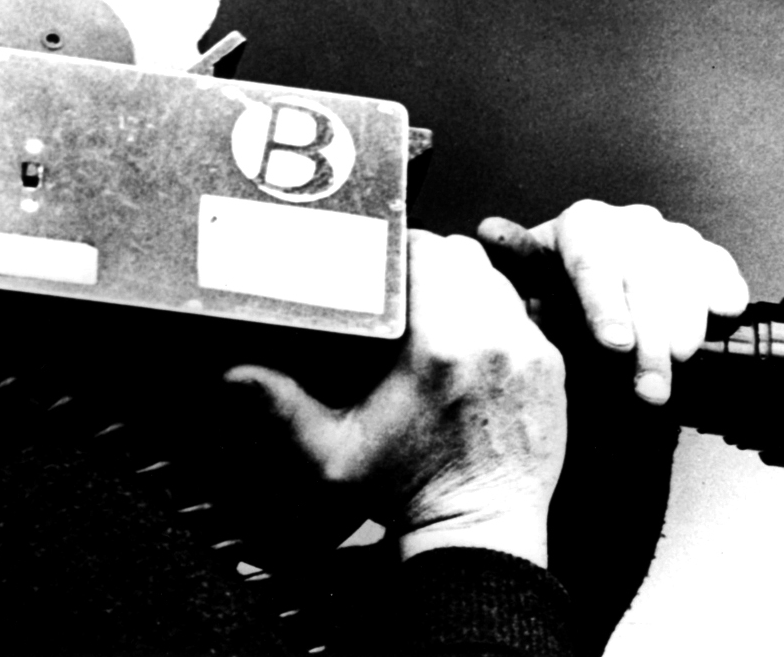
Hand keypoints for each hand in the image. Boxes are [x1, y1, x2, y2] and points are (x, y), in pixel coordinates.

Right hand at [226, 230, 565, 567]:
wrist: (476, 531)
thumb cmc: (407, 492)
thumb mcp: (329, 451)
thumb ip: (281, 405)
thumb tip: (233, 373)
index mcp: (435, 346)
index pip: (424, 252)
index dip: (398, 251)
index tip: (381, 268)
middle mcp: (489, 337)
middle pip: (461, 255)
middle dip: (429, 261)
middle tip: (402, 286)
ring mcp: (527, 350)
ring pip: (494, 277)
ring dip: (464, 282)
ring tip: (435, 309)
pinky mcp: (550, 366)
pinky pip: (521, 311)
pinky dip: (495, 312)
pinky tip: (469, 338)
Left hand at [478, 200, 748, 403]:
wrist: (590, 309)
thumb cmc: (555, 303)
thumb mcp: (528, 290)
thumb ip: (514, 268)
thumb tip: (489, 229)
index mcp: (581, 225)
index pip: (593, 260)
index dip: (604, 305)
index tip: (614, 346)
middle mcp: (626, 223)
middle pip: (643, 277)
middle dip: (648, 339)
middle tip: (649, 390)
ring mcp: (668, 235)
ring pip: (683, 276)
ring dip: (685, 328)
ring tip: (677, 369)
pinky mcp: (702, 253)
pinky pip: (717, 266)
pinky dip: (722, 290)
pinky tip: (722, 315)